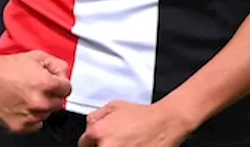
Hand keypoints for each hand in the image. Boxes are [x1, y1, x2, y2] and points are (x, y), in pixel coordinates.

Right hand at [0, 50, 71, 133]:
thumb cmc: (7, 66)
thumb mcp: (37, 56)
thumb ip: (57, 65)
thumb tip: (64, 75)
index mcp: (46, 84)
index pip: (67, 89)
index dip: (60, 83)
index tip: (53, 82)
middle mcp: (39, 103)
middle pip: (58, 103)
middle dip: (51, 95)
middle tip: (37, 87)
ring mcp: (30, 117)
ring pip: (46, 114)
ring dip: (41, 107)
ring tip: (26, 95)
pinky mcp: (19, 126)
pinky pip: (35, 125)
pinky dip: (32, 117)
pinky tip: (22, 105)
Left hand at [78, 100, 192, 146]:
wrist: (166, 123)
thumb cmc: (144, 116)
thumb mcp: (114, 106)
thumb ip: (96, 117)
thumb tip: (89, 128)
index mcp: (98, 132)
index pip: (83, 145)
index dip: (92, 143)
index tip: (98, 143)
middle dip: (103, 146)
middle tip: (116, 141)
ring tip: (126, 144)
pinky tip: (133, 146)